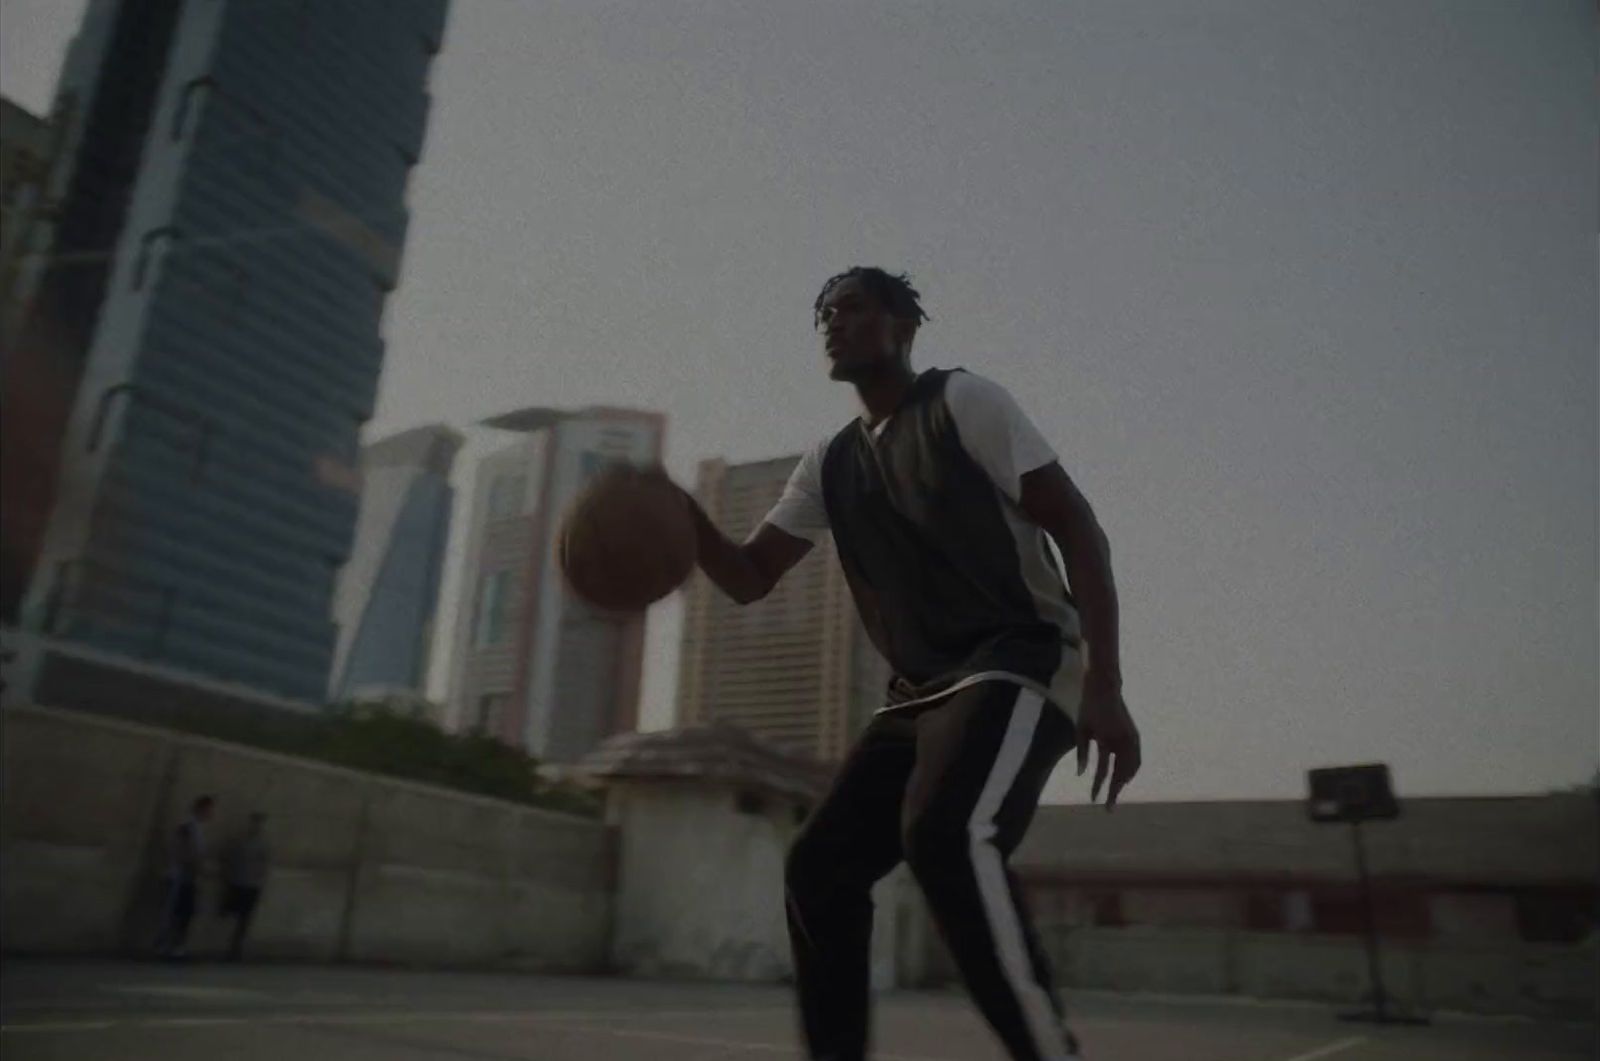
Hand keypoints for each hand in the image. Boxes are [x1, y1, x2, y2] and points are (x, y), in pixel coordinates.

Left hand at [1075, 675, 1140, 809]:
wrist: (1105, 687)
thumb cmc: (1088, 707)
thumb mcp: (1080, 729)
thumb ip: (1081, 752)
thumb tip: (1081, 774)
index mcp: (1107, 741)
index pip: (1104, 772)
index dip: (1099, 787)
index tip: (1094, 800)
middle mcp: (1123, 742)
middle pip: (1121, 775)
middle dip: (1115, 792)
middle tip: (1109, 808)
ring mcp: (1132, 739)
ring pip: (1132, 768)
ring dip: (1124, 781)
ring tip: (1116, 792)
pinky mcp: (1134, 735)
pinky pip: (1136, 759)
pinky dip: (1131, 770)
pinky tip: (1124, 776)